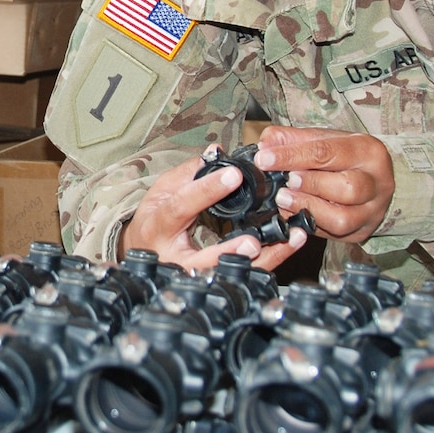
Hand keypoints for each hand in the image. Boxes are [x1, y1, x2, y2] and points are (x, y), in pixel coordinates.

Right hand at [120, 154, 309, 271]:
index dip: (207, 191)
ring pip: (230, 273)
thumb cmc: (155, 218)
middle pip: (203, 259)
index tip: (233, 175)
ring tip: (289, 239)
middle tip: (254, 240)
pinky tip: (288, 245)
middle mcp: (174, 258)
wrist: (144, 249)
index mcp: (158, 227)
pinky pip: (244, 274)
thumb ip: (189, 171)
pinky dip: (270, 260)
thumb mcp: (163, 191)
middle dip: (230, 251)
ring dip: (263, 259)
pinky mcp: (213, 280)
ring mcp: (193, 274)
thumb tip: (216, 152)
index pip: (182, 206)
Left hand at [254, 125, 393, 242]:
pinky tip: (293, 214)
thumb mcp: (322, 139)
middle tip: (283, 182)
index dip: (292, 156)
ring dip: (308, 208)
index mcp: (368, 150)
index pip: (327, 152)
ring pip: (342, 217)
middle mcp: (377, 182)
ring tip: (284, 199)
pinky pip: (336, 234)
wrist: (371, 179)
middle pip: (346, 187)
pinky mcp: (362, 231)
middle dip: (309, 185)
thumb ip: (292, 138)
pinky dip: (311, 224)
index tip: (264, 159)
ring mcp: (372, 211)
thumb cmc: (344, 157)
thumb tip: (265, 144)